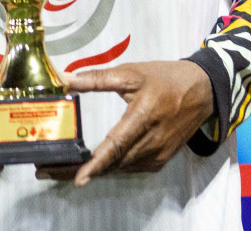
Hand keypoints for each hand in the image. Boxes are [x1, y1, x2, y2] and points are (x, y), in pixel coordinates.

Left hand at [40, 60, 214, 185]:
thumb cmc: (164, 78)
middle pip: (113, 162)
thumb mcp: (132, 72)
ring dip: (93, 171)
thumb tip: (66, 79)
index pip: (116, 144)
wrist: (202, 91)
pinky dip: (110, 169)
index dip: (96, 163)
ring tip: (61, 170)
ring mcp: (158, 154)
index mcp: (144, 116)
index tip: (79, 177)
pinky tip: (92, 166)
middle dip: (80, 169)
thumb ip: (98, 79)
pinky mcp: (160, 160)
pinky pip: (130, 168)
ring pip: (120, 168)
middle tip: (48, 171)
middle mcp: (152, 141)